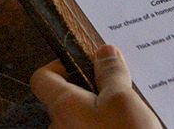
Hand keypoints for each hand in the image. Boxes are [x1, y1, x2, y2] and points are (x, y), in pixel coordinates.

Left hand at [30, 45, 163, 128]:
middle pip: (66, 98)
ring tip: (130, 112)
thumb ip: (110, 73)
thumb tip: (104, 52)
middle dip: (91, 89)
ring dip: (101, 111)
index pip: (42, 78)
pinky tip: (128, 128)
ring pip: (81, 119)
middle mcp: (60, 127)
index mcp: (63, 106)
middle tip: (120, 87)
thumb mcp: (123, 99)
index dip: (61, 65)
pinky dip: (105, 127)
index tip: (87, 64)